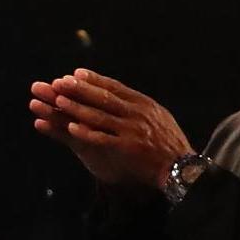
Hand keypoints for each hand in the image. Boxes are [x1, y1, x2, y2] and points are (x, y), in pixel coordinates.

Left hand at [29, 69, 192, 192]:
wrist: (180, 166)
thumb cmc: (167, 140)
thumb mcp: (157, 115)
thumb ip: (137, 104)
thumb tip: (115, 92)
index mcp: (143, 103)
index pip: (115, 87)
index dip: (94, 80)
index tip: (75, 74)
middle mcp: (137, 114)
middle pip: (104, 98)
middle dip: (80, 89)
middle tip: (59, 82)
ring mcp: (132, 130)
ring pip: (99, 116)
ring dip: (77, 108)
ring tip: (59, 101)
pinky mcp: (127, 147)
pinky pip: (102, 138)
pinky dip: (86, 132)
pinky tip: (70, 128)